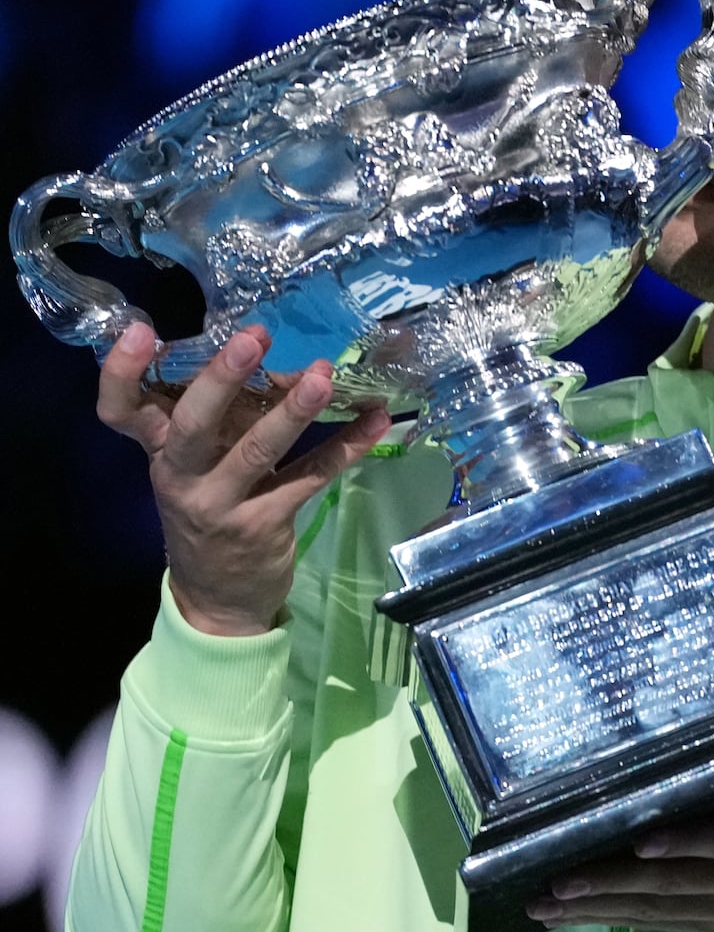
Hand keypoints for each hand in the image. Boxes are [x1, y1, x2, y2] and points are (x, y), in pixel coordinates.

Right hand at [97, 321, 392, 635]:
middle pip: (192, 424)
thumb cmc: (208, 513)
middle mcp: (182, 476)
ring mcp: (222, 504)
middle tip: (253, 338)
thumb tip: (272, 358)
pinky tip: (376, 420)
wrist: (216, 602)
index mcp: (159, 452)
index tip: (142, 330)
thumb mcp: (195, 467)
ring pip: (257, 451)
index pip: (119, 410)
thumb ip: (218, 419)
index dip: (121, 371)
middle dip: (221, 379)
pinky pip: (310, 478)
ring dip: (293, 411)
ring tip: (323, 376)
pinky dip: (347, 447)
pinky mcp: (265, 524)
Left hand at [526, 697, 713, 931]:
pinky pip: (656, 921)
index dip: (691, 844)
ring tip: (545, 900)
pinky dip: (613, 918)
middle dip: (612, 882)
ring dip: (599, 906)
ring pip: (654, 907)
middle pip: (672, 883)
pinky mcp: (711, 921)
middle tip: (556, 879)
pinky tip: (571, 914)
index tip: (646, 840)